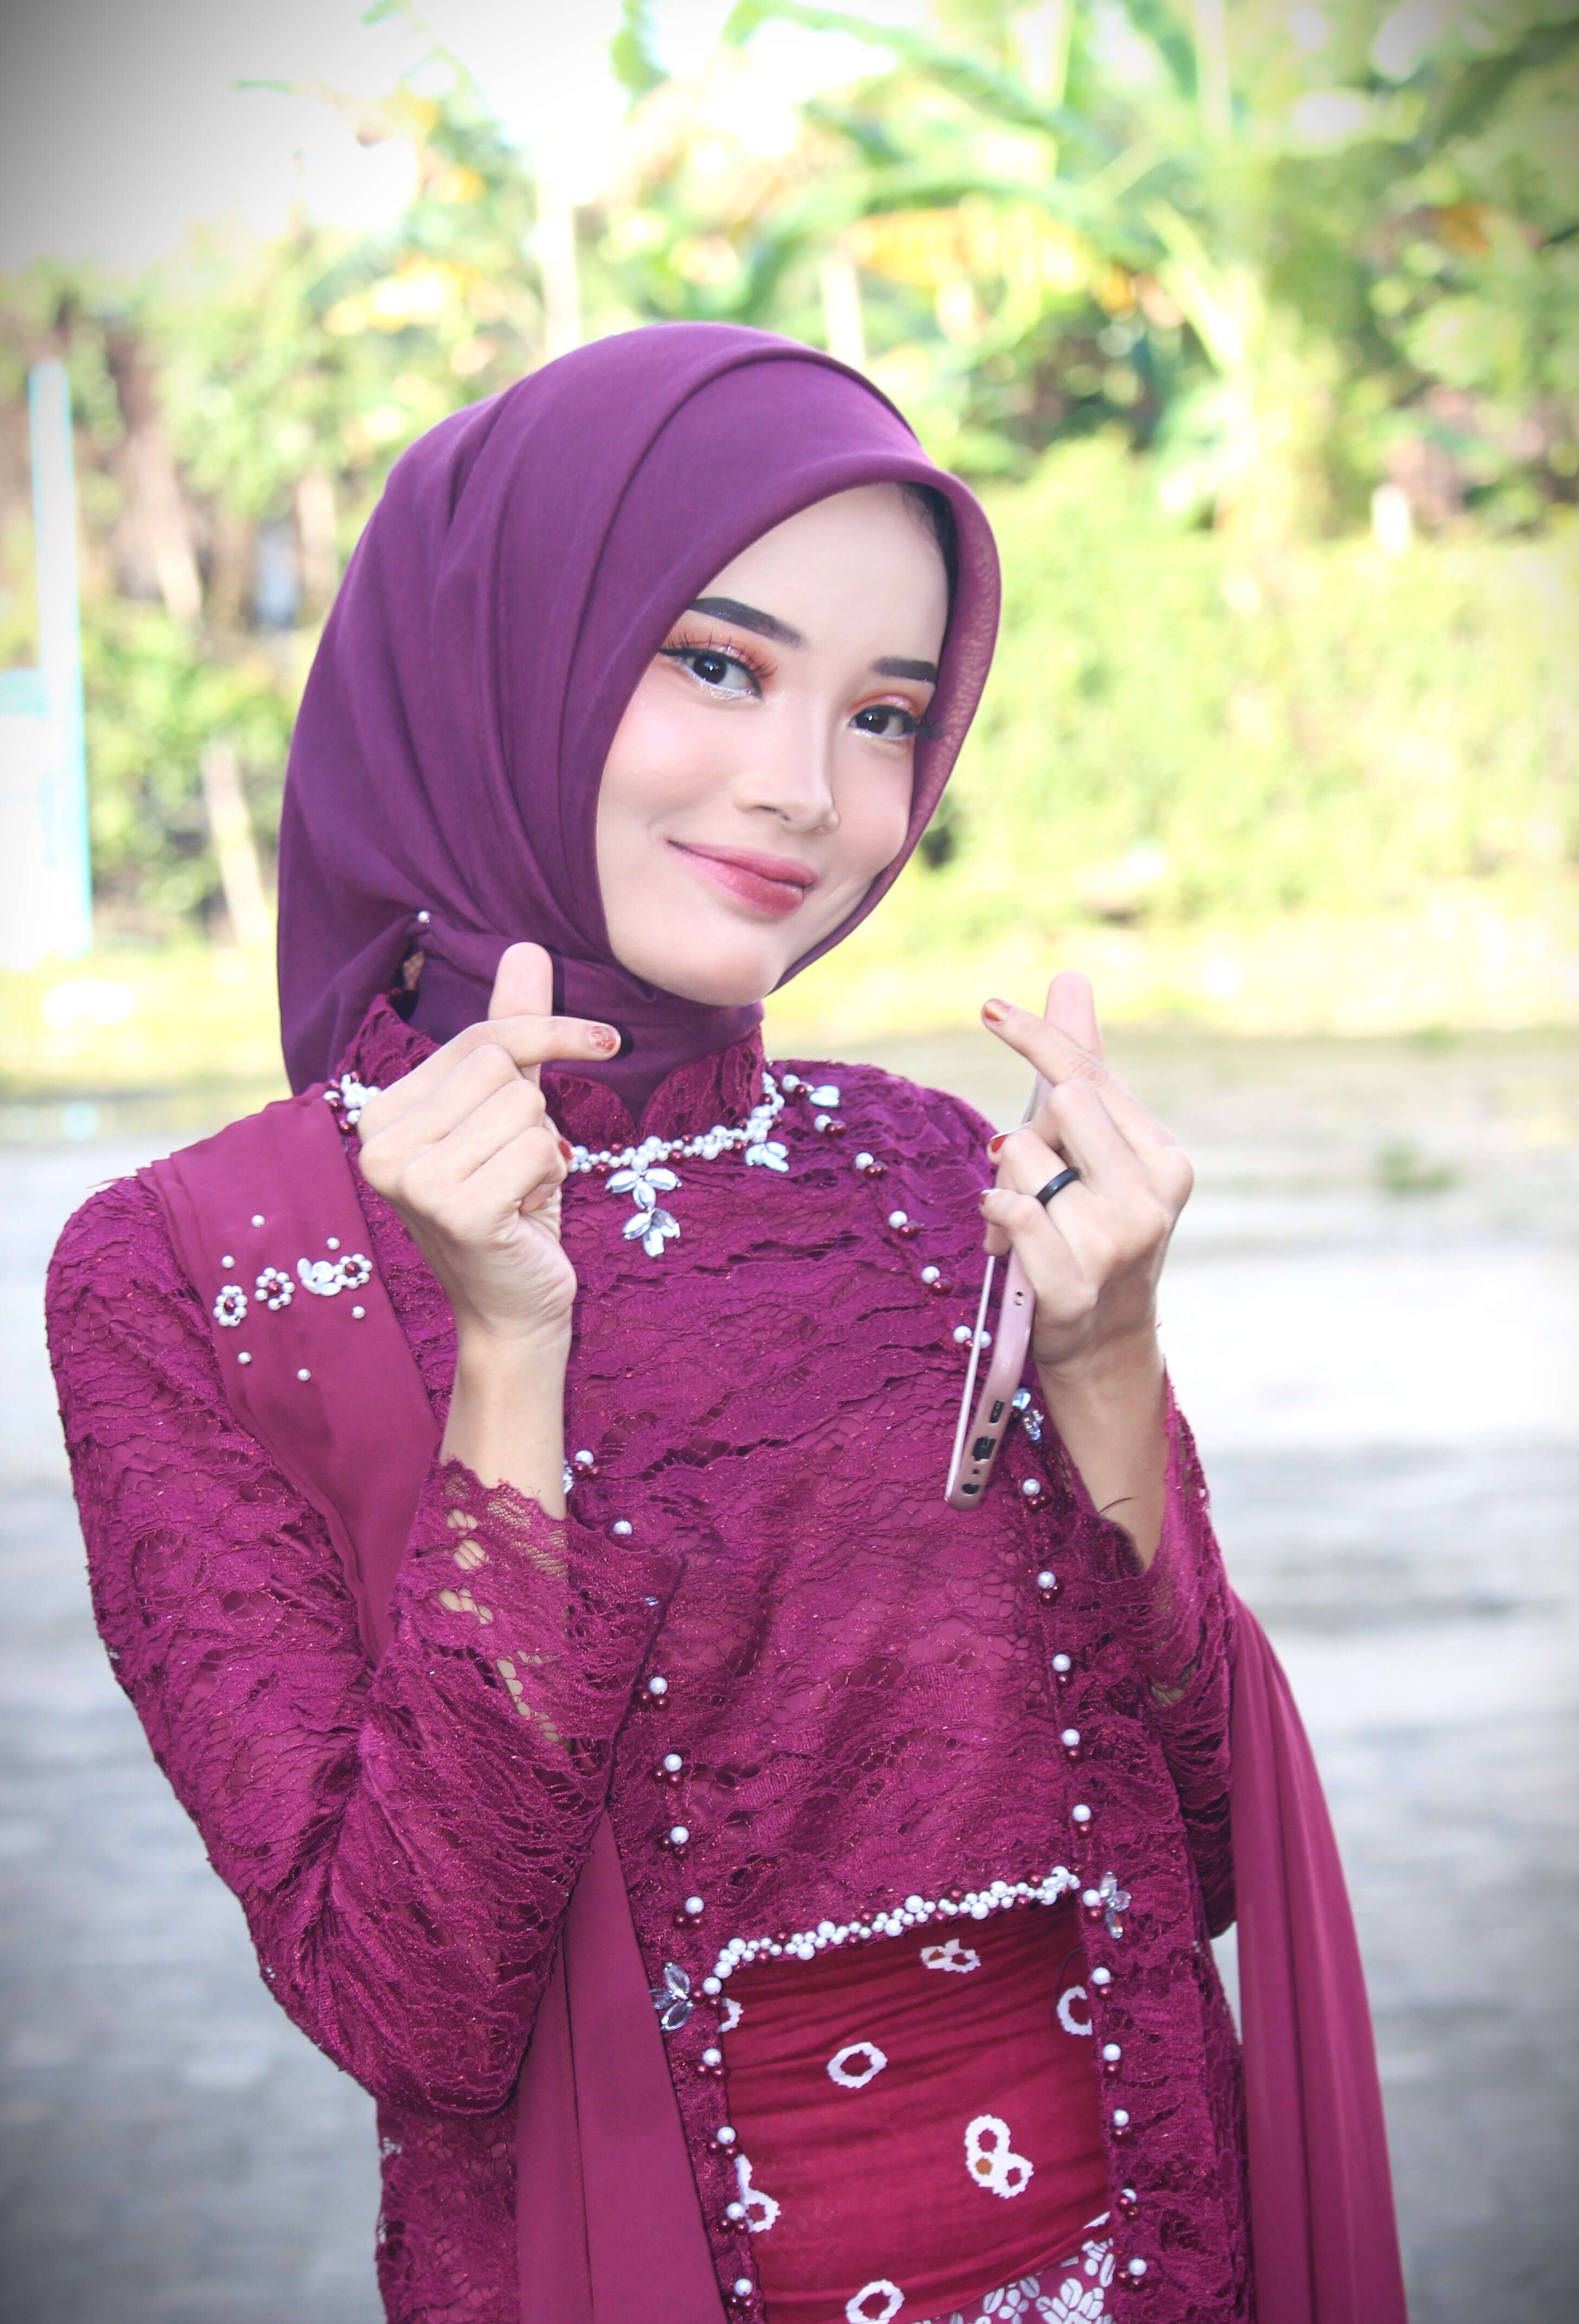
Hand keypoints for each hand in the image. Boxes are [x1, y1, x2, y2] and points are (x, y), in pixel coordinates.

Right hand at [356, 943, 617, 1354]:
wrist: (515, 1307)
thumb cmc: (512, 1204)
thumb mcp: (512, 1108)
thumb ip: (513, 1030)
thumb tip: (527, 946)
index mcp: (380, 1111)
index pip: (481, 1037)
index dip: (551, 1032)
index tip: (606, 1040)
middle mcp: (378, 1142)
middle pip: (502, 1068)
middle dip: (535, 1114)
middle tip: (517, 1167)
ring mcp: (409, 1179)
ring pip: (525, 1105)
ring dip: (543, 1149)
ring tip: (517, 1191)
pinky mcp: (455, 1210)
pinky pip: (539, 1148)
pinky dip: (549, 1178)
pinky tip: (523, 1214)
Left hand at [978, 973, 1192, 1384]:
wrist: (1102, 1340)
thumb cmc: (1094, 1228)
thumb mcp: (1097, 1150)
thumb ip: (1085, 1067)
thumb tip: (1070, 979)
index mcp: (1163, 1158)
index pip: (1089, 1077)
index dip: (1037, 1037)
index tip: (988, 1008)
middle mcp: (1150, 1197)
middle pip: (1058, 1106)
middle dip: (1027, 1133)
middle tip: (1034, 1179)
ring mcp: (1116, 1243)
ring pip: (1022, 1158)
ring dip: (1006, 1183)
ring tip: (1025, 1222)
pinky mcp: (1074, 1284)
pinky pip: (1011, 1211)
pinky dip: (994, 1214)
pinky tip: (1006, 1236)